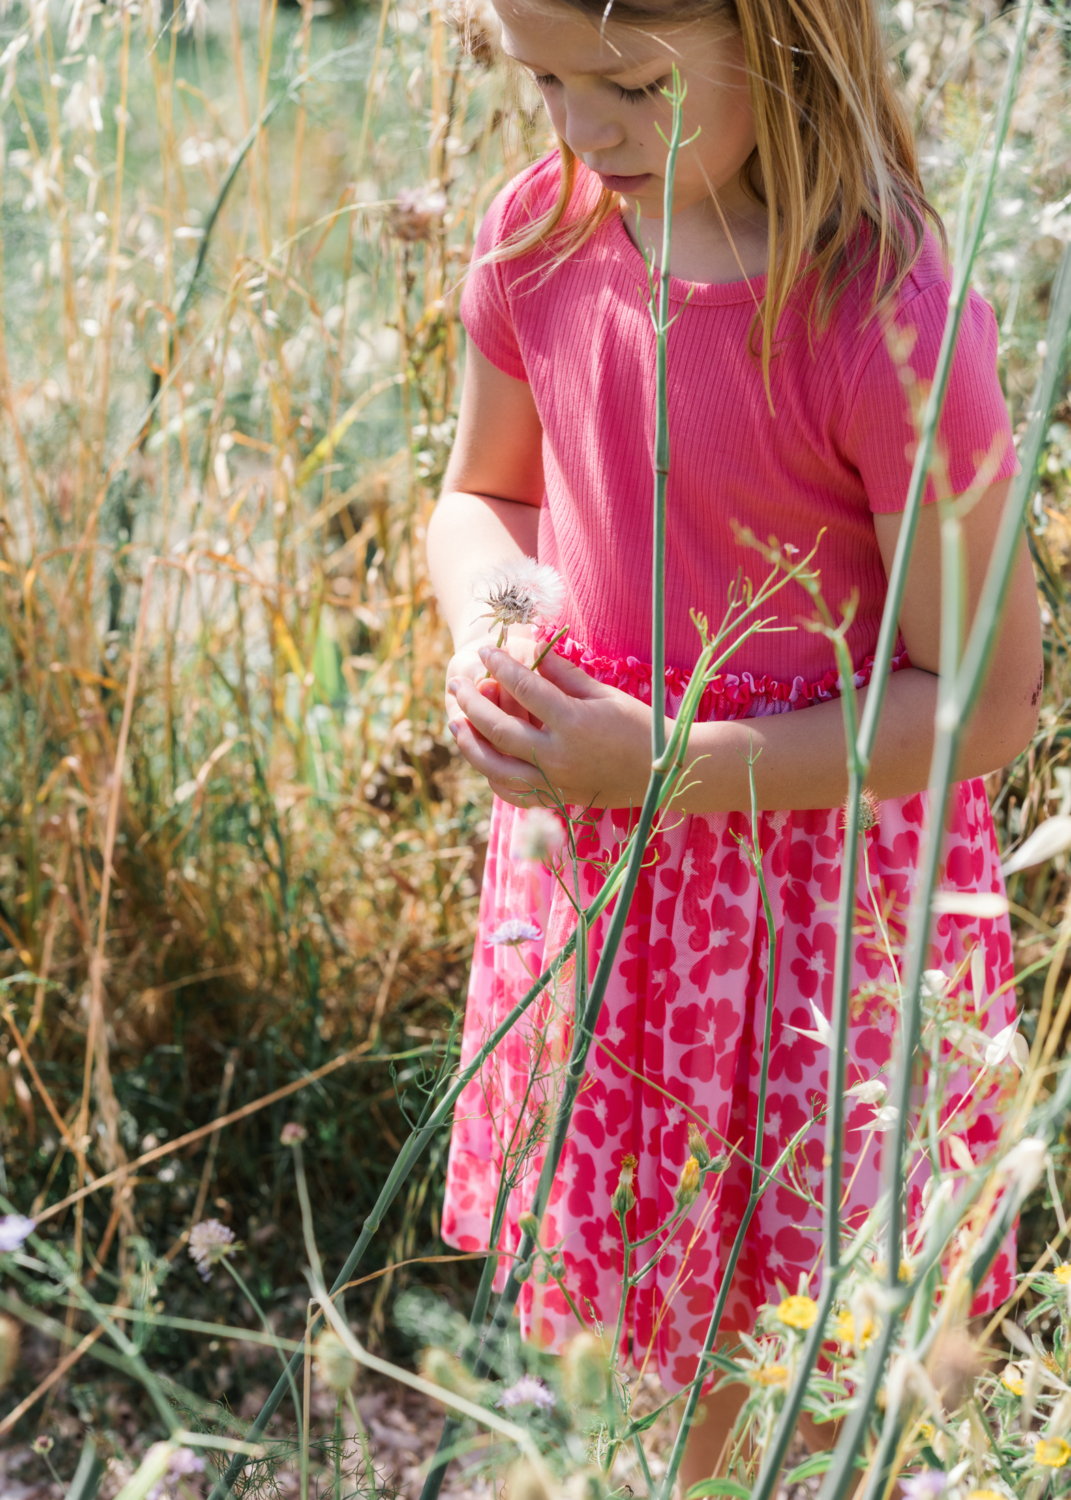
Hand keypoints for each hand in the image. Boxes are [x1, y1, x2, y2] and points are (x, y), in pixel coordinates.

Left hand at [447, 645, 652, 809]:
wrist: (663, 774)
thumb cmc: (638, 726)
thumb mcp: (602, 694)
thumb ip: (562, 675)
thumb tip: (530, 651)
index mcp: (574, 723)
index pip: (525, 689)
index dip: (501, 667)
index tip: (486, 651)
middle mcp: (559, 757)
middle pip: (499, 730)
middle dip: (472, 704)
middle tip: (456, 684)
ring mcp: (555, 783)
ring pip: (496, 769)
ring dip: (470, 745)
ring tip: (455, 723)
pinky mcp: (556, 800)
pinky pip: (512, 793)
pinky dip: (492, 776)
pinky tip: (482, 756)